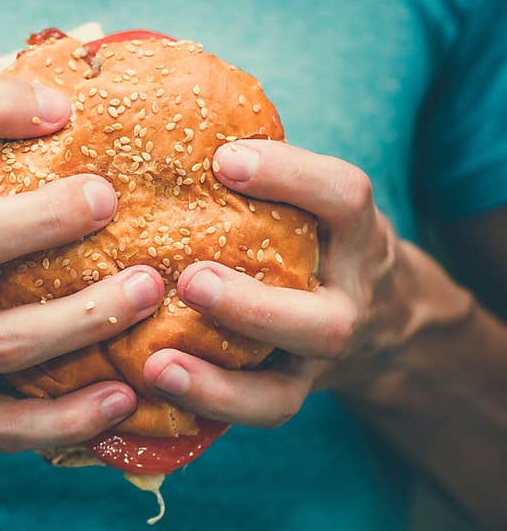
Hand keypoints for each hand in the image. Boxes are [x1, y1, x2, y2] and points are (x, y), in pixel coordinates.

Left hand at [143, 139, 420, 426]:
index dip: (289, 177)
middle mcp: (347, 302)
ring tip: (158, 362)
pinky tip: (151, 385)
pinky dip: (206, 406)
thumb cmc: (313, 237)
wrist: (380, 316)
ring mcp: (318, 362)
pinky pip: (254, 416)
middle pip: (321, 321)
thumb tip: (158, 114)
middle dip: (253, 307)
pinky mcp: (291, 395)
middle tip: (192, 279)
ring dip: (220, 379)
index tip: (223, 158)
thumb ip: (261, 174)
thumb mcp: (310, 202)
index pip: (343, 199)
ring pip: (285, 390)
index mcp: (354, 237)